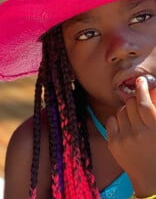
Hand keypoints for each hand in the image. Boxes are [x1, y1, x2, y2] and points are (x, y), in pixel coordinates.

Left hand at [106, 76, 155, 196]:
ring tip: (134, 121)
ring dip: (126, 112)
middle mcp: (138, 133)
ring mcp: (124, 138)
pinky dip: (117, 120)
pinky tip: (125, 127)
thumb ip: (155, 113)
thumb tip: (149, 93)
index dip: (141, 89)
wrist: (152, 179)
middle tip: (138, 106)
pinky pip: (111, 120)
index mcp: (155, 129)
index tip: (139, 81)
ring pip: (120, 111)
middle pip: (130, 104)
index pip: (143, 103)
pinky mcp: (113, 143)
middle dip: (134, 101)